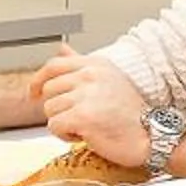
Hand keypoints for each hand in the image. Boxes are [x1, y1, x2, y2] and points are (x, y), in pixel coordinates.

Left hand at [39, 53, 151, 167]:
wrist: (152, 136)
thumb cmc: (132, 113)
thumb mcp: (108, 78)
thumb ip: (81, 64)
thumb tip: (62, 49)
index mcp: (95, 64)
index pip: (54, 65)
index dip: (38, 80)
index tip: (33, 92)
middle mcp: (89, 76)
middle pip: (49, 91)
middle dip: (59, 108)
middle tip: (79, 116)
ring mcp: (86, 95)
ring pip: (50, 110)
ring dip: (64, 123)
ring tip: (87, 126)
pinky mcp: (82, 116)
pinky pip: (54, 126)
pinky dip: (65, 135)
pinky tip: (85, 134)